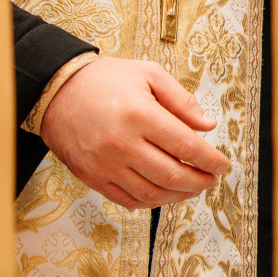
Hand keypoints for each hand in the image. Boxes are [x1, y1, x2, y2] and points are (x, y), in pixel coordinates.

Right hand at [40, 57, 230, 209]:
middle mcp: (121, 143)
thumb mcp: (148, 74)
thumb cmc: (103, 80)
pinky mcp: (91, 176)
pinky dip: (151, 201)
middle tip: (211, 178)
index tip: (222, 164)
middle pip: (172, 175)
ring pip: (152, 193)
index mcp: (139, 115)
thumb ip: (181, 100)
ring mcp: (105, 164)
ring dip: (179, 195)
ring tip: (193, 187)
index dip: (210, 160)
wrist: (55, 90)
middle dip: (200, 181)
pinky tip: (164, 193)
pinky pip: (128, 200)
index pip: (186, 147)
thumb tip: (207, 125)